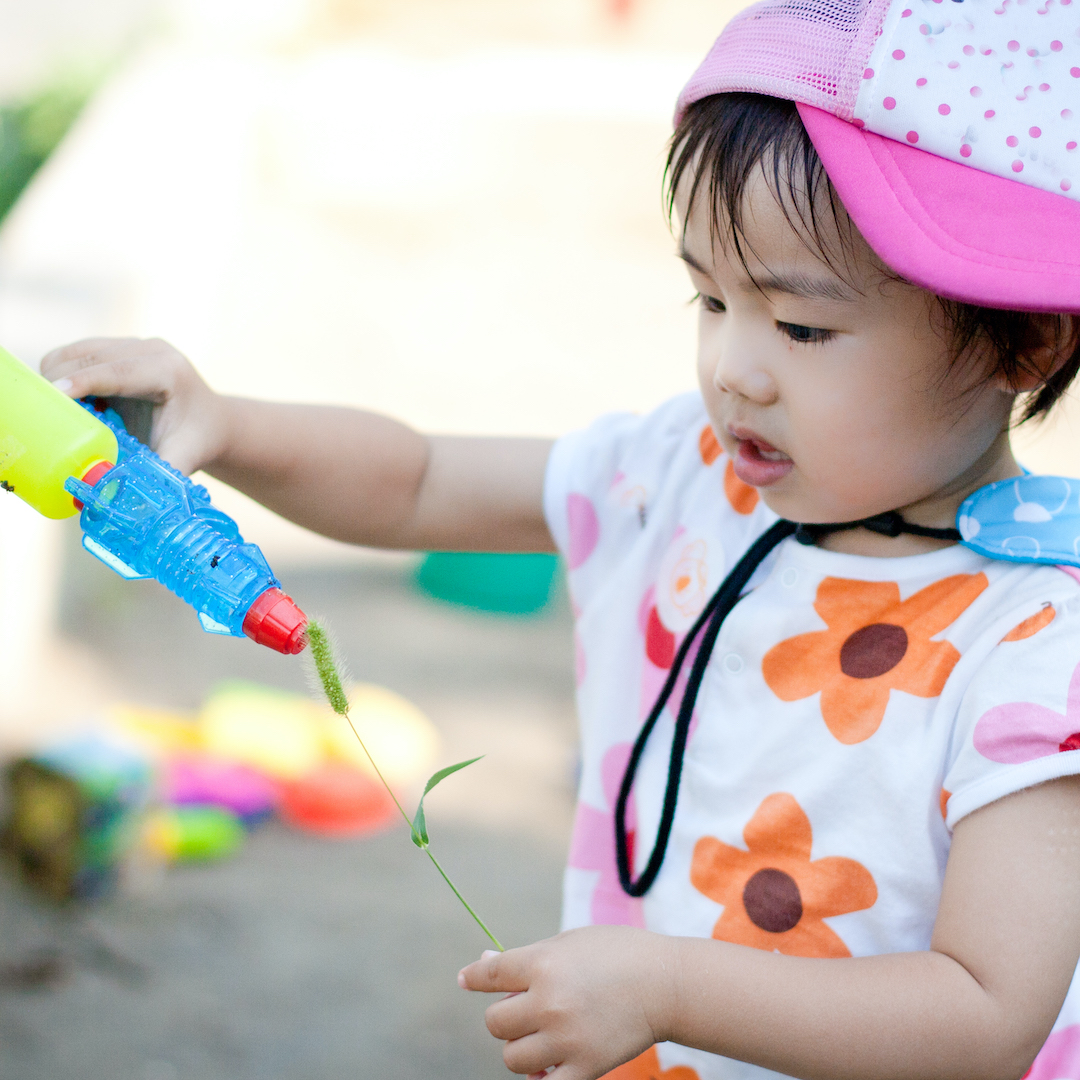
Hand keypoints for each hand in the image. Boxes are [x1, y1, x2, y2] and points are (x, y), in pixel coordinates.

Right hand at [41, 337, 228, 474]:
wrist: (213, 423)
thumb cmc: (197, 442)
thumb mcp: (181, 459)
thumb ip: (150, 476)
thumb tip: (108, 498)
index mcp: (170, 372)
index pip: (119, 372)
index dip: (84, 380)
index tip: (53, 392)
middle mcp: (152, 350)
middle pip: (92, 356)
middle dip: (59, 379)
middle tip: (35, 413)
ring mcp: (134, 345)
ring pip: (78, 351)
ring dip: (56, 376)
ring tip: (50, 412)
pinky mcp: (120, 349)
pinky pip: (78, 355)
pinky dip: (63, 375)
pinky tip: (66, 403)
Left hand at [458, 926, 675, 1079]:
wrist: (665, 983)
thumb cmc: (616, 954)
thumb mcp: (568, 942)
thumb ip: (527, 958)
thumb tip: (481, 964)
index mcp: (543, 964)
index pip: (490, 976)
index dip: (473, 977)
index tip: (466, 979)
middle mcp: (549, 1002)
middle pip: (496, 1023)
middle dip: (507, 1016)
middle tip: (529, 1008)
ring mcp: (566, 1039)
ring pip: (512, 1057)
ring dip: (522, 1048)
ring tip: (544, 1036)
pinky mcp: (585, 1067)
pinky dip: (542, 1078)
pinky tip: (550, 1065)